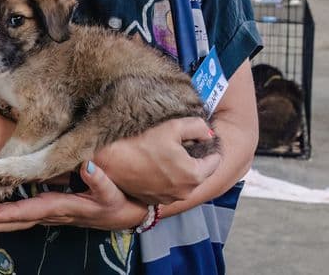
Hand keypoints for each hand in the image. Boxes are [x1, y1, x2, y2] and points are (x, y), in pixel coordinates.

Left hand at [0, 161, 147, 232]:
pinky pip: (27, 215)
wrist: (131, 215)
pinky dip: (9, 216)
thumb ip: (100, 180)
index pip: (27, 211)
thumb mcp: (114, 192)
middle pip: (16, 221)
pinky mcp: (56, 210)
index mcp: (62, 207)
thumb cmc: (121, 202)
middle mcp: (54, 214)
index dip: (3, 214)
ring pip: (19, 220)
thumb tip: (86, 165)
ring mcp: (54, 214)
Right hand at [95, 117, 220, 204]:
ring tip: (168, 153)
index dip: (209, 147)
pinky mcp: (156, 201)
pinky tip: (158, 165)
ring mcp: (170, 199)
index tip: (199, 137)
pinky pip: (171, 188)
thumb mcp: (174, 127)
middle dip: (196, 158)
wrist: (113, 161)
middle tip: (182, 143)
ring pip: (186, 181)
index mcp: (194, 175)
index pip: (215, 161)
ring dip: (183, 169)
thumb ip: (197, 127)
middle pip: (201, 172)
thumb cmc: (142, 143)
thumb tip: (208, 133)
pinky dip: (170, 178)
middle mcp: (185, 192)